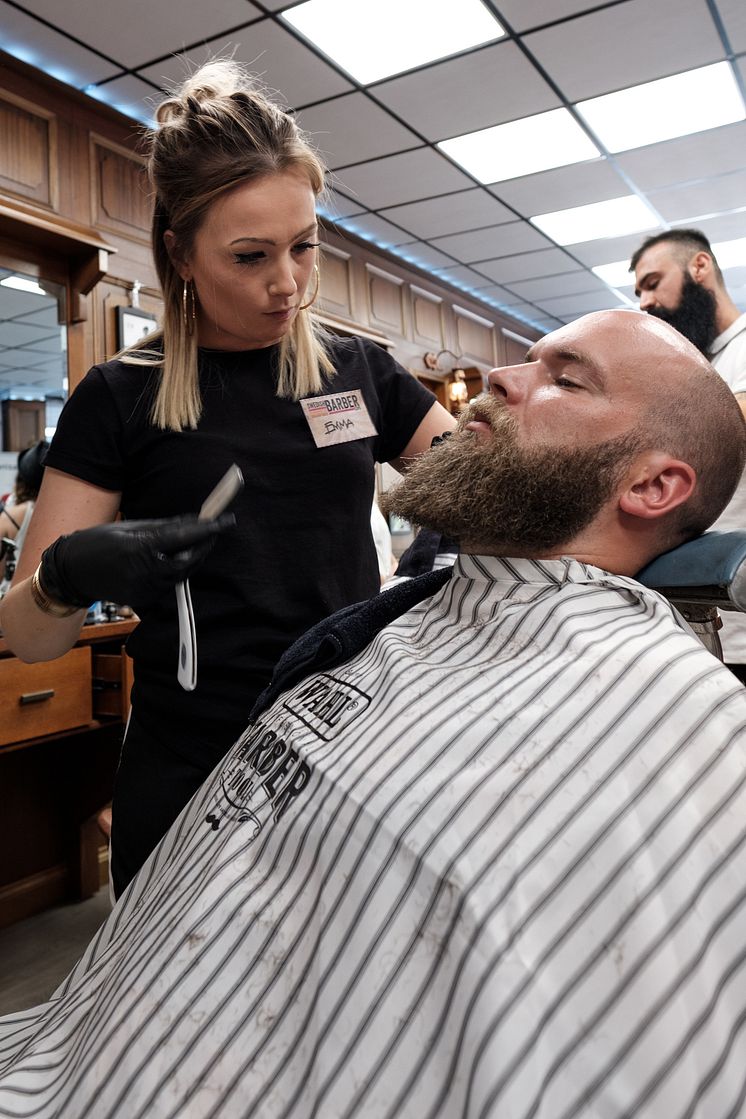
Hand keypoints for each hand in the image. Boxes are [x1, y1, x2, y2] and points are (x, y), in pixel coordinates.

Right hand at [39, 514, 234, 614]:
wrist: (72, 572)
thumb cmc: (98, 542)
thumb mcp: (130, 527)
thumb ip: (163, 527)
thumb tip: (193, 521)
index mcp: (140, 548)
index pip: (183, 538)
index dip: (208, 529)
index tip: (227, 521)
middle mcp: (144, 572)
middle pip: (188, 561)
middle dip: (203, 546)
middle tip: (212, 531)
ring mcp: (144, 589)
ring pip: (180, 574)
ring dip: (190, 558)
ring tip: (192, 542)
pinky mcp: (143, 600)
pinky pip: (168, 584)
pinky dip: (174, 570)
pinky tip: (169, 558)